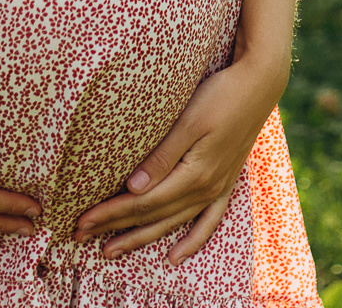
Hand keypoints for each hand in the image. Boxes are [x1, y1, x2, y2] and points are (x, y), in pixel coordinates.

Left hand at [72, 54, 286, 264]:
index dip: (110, 213)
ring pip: (173, 223)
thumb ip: (161, 157)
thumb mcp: (189, 120)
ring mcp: (217, 188)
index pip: (142, 202)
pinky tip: (175, 257)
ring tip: (112, 250)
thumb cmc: (221, 95)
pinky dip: (191, 242)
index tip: (81, 222)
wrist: (260, 85)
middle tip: (81, 237)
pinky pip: (207, 222)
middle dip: (115, 228)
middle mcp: (206, 188)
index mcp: (194, 174)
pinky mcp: (225, 183)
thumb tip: (133, 188)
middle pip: (153, 216)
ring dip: (142, 238)